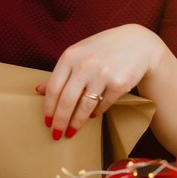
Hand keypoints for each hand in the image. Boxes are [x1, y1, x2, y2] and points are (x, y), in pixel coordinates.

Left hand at [38, 24, 164, 139]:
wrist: (137, 43)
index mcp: (70, 56)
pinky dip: (95, 113)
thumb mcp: (79, 53)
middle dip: (59, 121)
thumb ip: (61, 71)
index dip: (48, 108)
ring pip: (84, 106)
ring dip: (76, 123)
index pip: (53, 88)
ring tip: (71, 132)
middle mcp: (85, 64)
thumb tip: (39, 90)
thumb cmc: (103, 49)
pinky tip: (91, 116)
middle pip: (66, 100)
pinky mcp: (118, 84)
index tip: (47, 122)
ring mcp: (102, 74)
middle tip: (56, 134)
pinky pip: (102, 105)